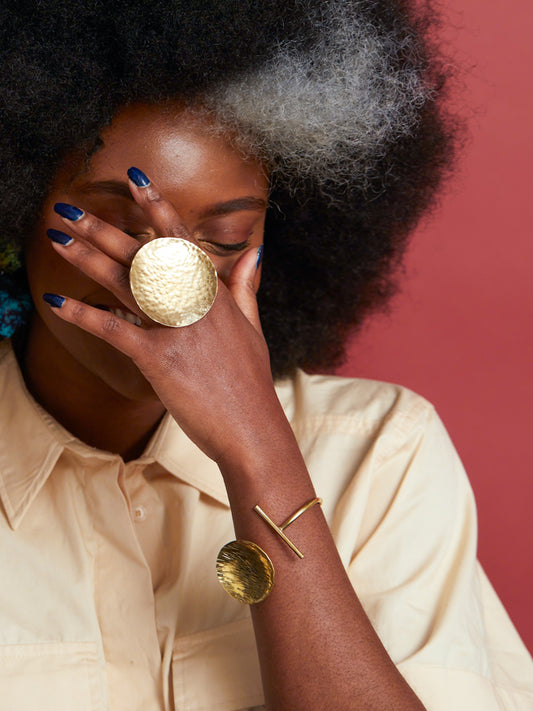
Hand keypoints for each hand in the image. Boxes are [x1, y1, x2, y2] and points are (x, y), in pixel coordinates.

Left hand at [44, 170, 281, 465]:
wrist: (252, 428)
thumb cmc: (251, 381)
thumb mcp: (253, 328)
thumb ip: (245, 287)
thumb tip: (254, 252)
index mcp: (215, 293)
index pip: (183, 239)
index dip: (157, 206)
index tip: (135, 179)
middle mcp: (195, 303)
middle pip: (144, 255)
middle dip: (105, 229)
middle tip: (70, 210)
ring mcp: (177, 329)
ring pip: (126, 283)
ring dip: (87, 259)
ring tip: (57, 240)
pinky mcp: (159, 359)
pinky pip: (113, 330)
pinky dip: (83, 314)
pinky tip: (55, 301)